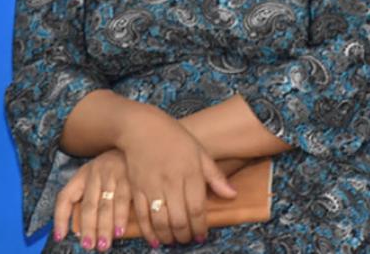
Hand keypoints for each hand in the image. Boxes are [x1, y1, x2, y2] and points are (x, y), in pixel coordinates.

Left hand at [54, 149, 131, 250]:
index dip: (61, 218)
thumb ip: (91, 196)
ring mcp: (113, 173)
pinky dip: (121, 218)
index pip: (66, 196)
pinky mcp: (130, 175)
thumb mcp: (99, 175)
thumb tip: (78, 227)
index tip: (60, 236)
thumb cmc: (116, 166)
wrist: (139, 139)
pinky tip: (120, 231)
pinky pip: (124, 200)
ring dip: (104, 228)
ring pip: (105, 205)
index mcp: (83, 174)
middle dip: (88, 229)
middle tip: (88, 246)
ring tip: (103, 245)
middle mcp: (95, 173)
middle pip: (88, 206)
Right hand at [118, 106, 235, 245]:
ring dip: (168, 236)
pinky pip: (142, 215)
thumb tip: (233, 195)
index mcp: (190, 172)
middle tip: (188, 240)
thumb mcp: (199, 152)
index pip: (197, 208)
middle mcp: (171, 181)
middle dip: (185, 235)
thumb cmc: (175, 138)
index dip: (200, 227)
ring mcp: (152, 186)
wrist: (141, 127)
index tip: (202, 236)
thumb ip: (215, 176)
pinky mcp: (136, 188)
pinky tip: (155, 240)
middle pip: (179, 218)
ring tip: (174, 241)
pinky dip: (148, 232)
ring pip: (160, 221)